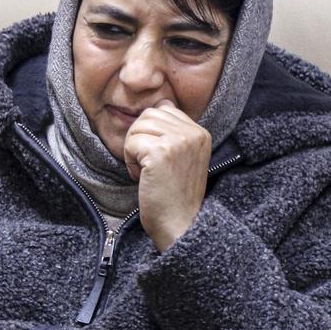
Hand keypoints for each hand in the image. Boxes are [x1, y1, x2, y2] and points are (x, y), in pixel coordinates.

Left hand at [122, 99, 211, 250]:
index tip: (158, 159)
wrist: (180, 225)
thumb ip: (174, 131)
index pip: (163, 109)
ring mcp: (179, 141)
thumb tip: (160, 104)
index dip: (151, 133)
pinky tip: (143, 178)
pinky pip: (131, 143)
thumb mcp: (183, 157)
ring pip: (137, 127)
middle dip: (140, 139)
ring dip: (133, 151)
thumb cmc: (175, 195)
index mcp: (200, 132)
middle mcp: (193, 133)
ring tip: (147, 173)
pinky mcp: (161, 152)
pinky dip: (130, 162)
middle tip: (148, 167)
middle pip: (147, 115)